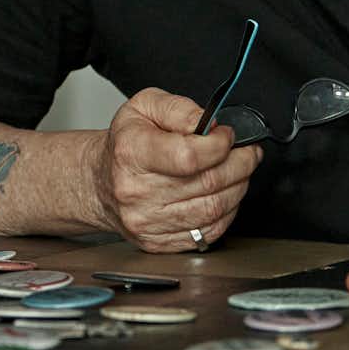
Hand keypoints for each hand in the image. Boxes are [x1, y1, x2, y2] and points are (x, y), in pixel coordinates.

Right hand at [92, 88, 261, 251]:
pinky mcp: (157, 242)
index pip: (188, 156)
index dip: (219, 145)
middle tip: (247, 152)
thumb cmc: (126, 143)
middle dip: (240, 164)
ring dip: (238, 188)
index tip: (227, 136)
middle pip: (208, 183)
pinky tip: (225, 194)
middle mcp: (136, 191)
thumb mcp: (144, 107)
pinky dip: (226, 212)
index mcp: (131, 153)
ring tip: (239, 171)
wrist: (101, 182)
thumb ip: (179, 109)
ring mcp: (146, 221)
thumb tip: (211, 124)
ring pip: (213, 209)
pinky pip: (207, 232)